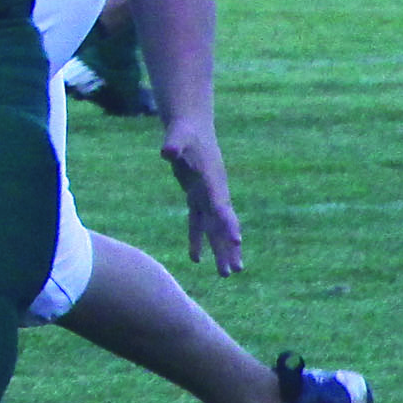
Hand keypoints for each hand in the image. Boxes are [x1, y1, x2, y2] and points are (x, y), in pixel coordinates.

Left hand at [161, 119, 241, 276]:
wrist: (190, 128)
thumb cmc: (185, 131)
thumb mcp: (178, 136)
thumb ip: (173, 144)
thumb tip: (165, 151)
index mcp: (212, 180)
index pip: (222, 205)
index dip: (228, 222)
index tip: (236, 241)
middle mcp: (214, 192)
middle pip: (222, 223)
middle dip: (228, 247)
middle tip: (235, 270)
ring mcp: (206, 196)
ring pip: (214, 228)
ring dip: (219, 250)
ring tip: (225, 274)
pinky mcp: (196, 197)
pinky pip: (197, 223)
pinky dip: (197, 240)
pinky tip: (195, 259)